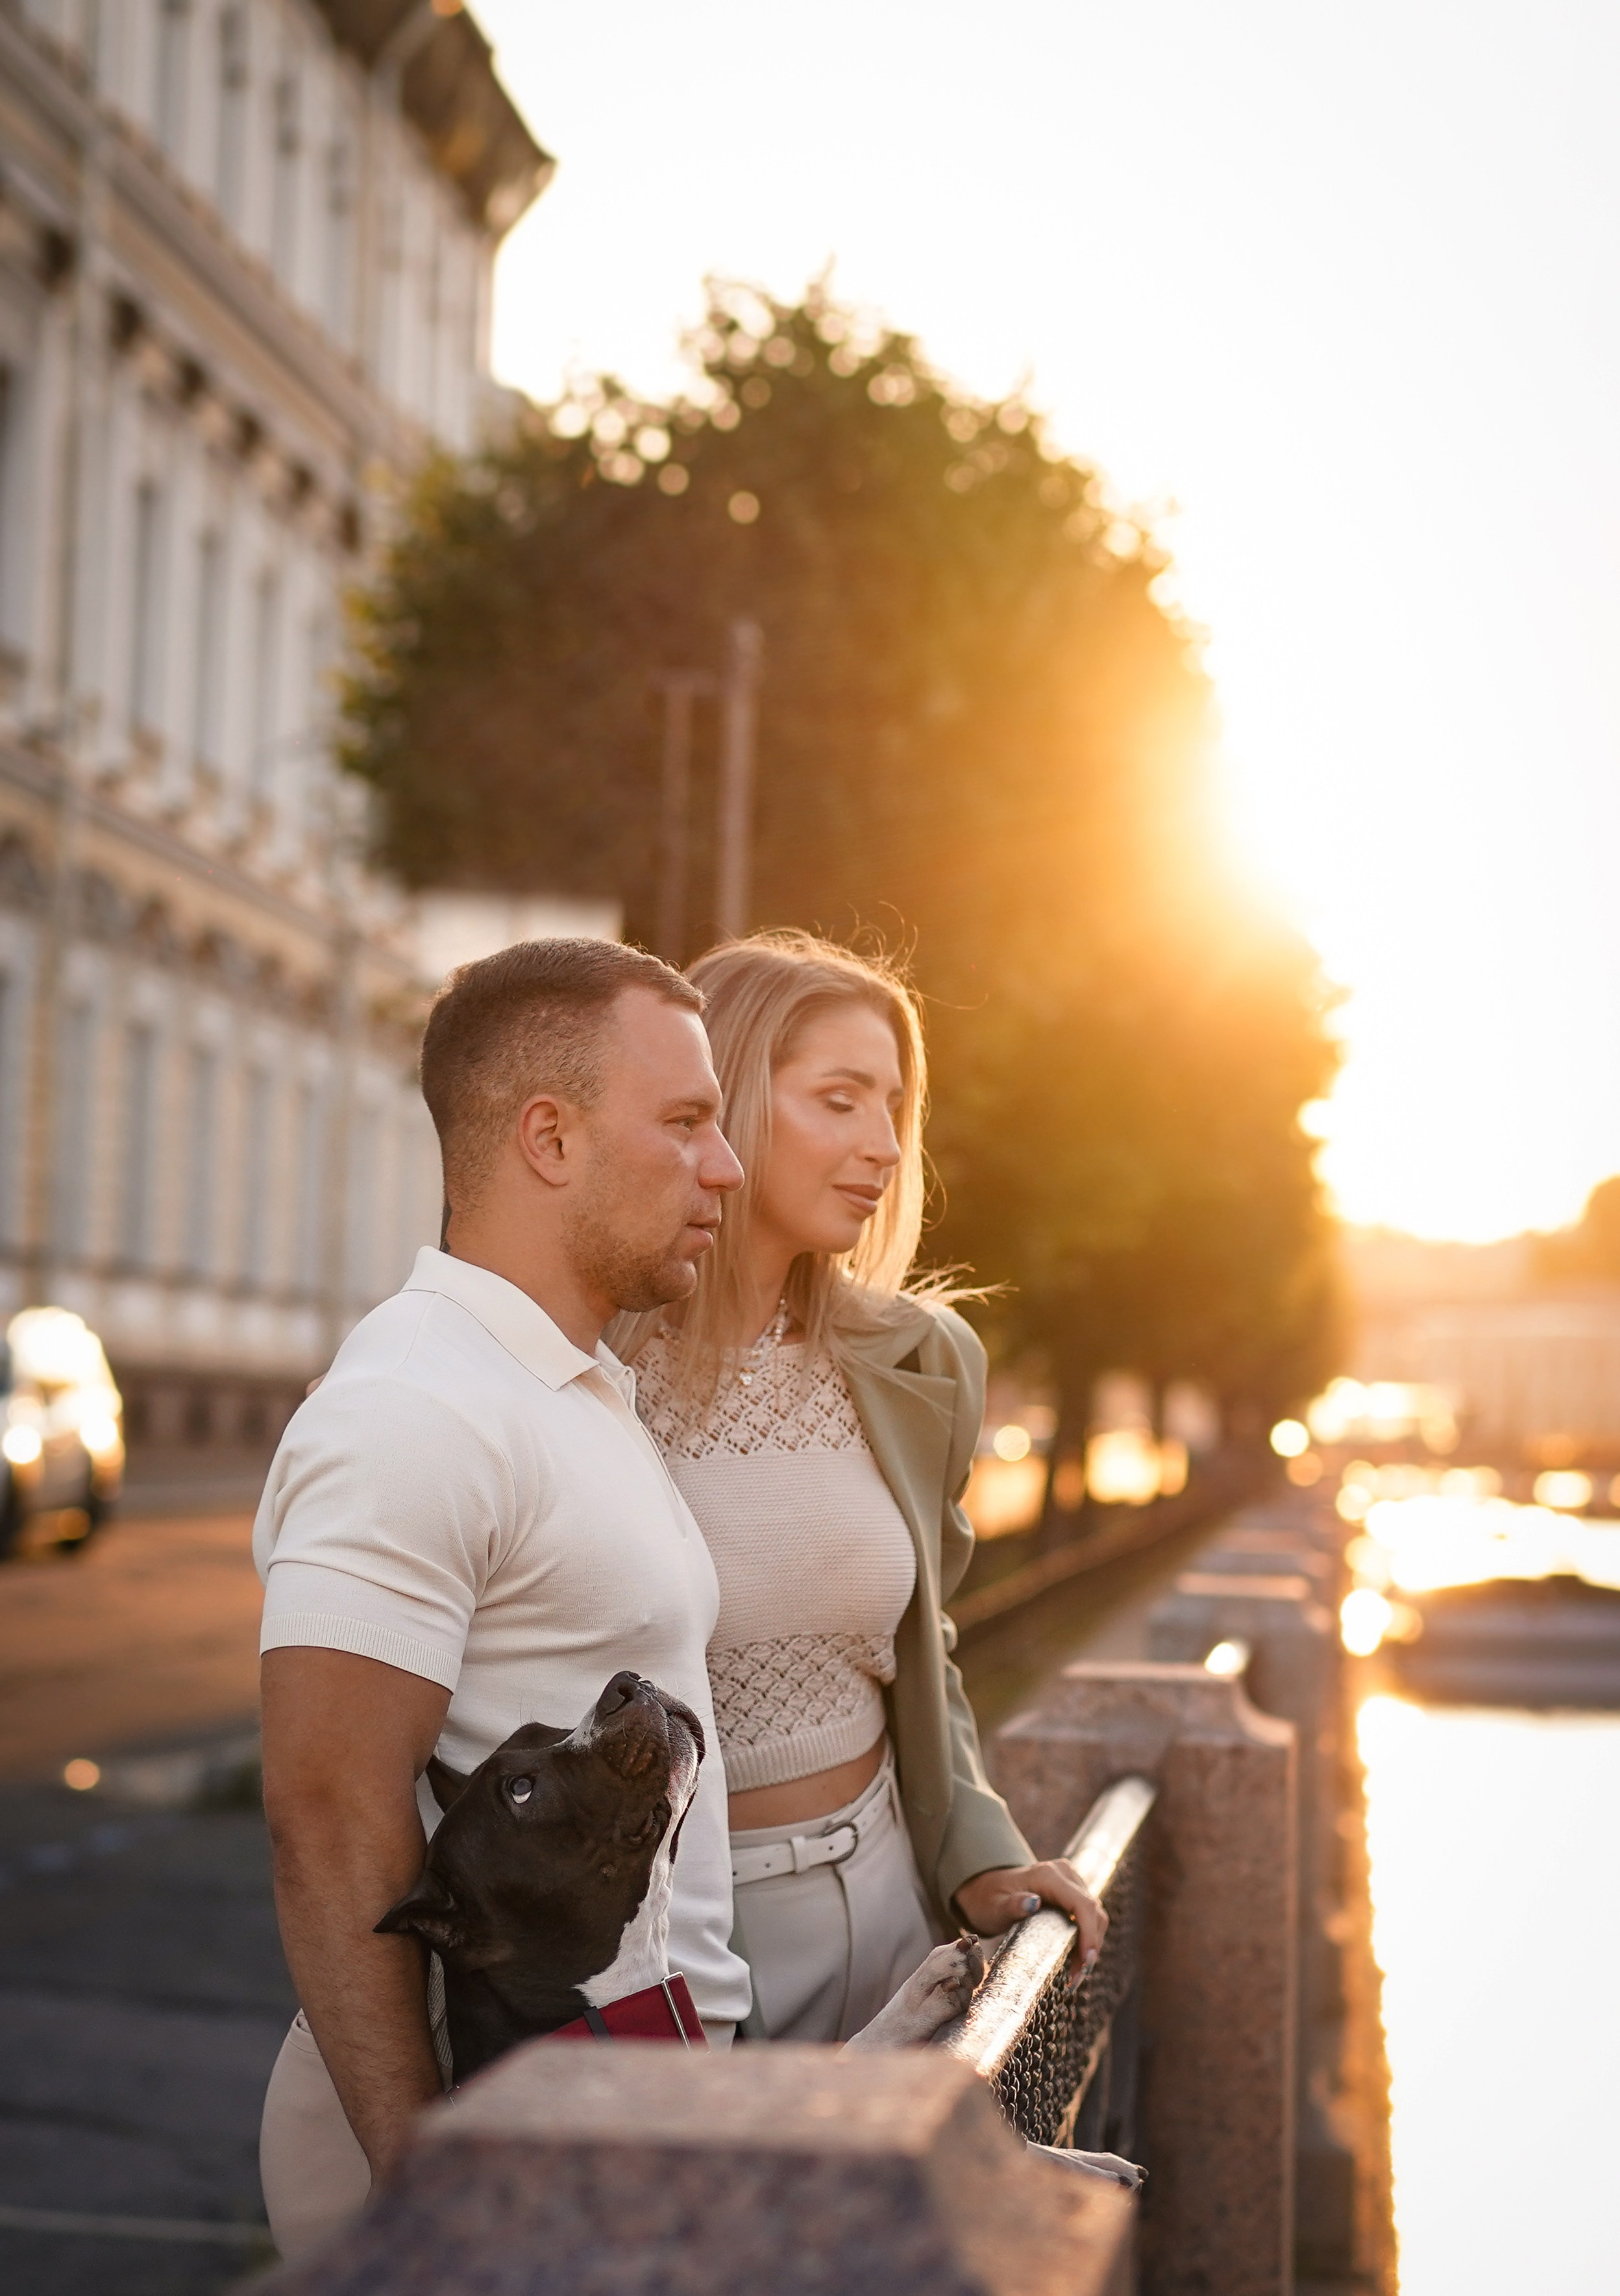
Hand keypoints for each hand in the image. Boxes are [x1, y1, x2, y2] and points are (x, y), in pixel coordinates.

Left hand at [952, 1860, 1108, 1967]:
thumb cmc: (988, 1900)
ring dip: (1090, 1945)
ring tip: (1075, 1973)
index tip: (1086, 1962)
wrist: (986, 1890)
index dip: (1090, 1934)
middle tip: (1077, 1977)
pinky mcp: (1071, 1893)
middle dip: (1091, 1946)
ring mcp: (1070, 1882)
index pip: (1082, 1904)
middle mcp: (1064, 1874)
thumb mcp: (995, 1906)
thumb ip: (1013, 1905)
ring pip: (1095, 1915)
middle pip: (1093, 1911)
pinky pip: (1087, 1917)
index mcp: (1048, 1875)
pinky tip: (1075, 1960)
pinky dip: (1085, 1939)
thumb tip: (1033, 1903)